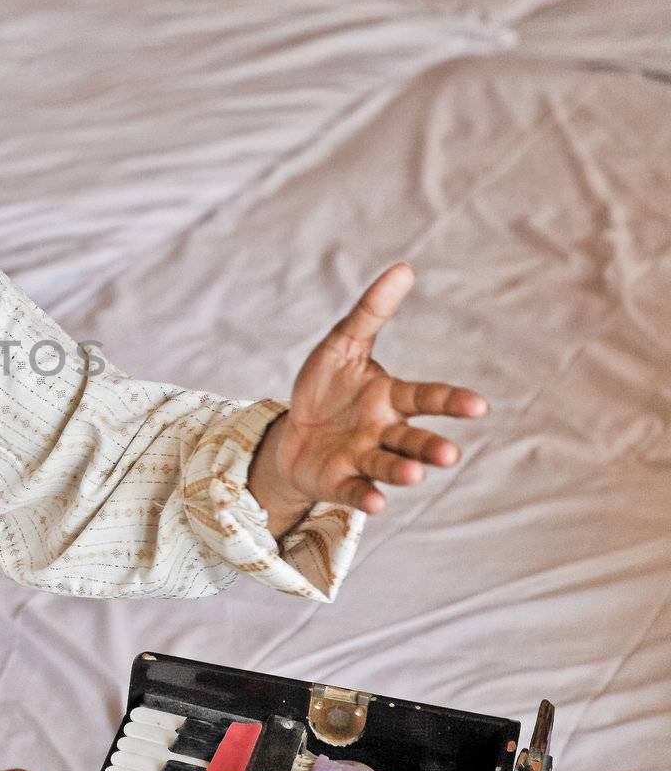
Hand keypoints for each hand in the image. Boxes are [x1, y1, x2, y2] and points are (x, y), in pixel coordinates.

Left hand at [250, 262, 488, 521]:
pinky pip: (357, 490)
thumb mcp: (342, 344)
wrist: (292, 433)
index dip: (451, 401)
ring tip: (414, 473)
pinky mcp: (340, 482)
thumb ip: (371, 311)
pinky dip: (368, 496)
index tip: (478, 406)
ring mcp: (363, 458)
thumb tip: (403, 268)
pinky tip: (378, 503)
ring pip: (389, 466)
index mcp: (391, 398)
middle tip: (449, 454)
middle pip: (413, 439)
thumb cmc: (326, 388)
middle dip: (431, 448)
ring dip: (403, 471)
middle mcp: (384, 431)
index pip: (426, 397)